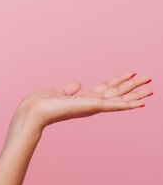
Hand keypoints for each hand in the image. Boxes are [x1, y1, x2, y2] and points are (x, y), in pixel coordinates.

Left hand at [18, 72, 152, 129]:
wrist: (34, 111)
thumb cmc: (41, 104)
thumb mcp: (58, 92)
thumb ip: (70, 89)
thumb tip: (78, 84)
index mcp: (84, 98)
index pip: (106, 88)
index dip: (119, 81)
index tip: (131, 73)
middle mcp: (91, 103)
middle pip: (117, 92)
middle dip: (133, 86)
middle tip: (150, 79)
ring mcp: (93, 106)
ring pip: (120, 98)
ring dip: (136, 93)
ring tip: (151, 89)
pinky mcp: (92, 107)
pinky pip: (115, 105)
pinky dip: (129, 104)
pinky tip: (142, 103)